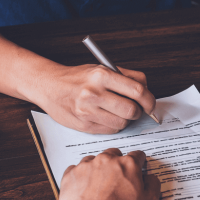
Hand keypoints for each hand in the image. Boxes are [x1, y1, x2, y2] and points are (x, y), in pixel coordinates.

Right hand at [34, 64, 155, 133]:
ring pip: (122, 123)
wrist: (49, 86)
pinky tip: (106, 116)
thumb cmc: (79, 78)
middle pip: (131, 110)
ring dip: (125, 120)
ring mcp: (87, 111)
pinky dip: (113, 125)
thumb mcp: (102, 68)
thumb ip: (127, 77)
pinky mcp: (84, 125)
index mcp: (102, 75)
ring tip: (117, 111)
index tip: (150, 104)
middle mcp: (94, 93)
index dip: (149, 100)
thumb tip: (147, 90)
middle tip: (135, 109)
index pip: (137, 90)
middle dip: (137, 112)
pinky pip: (110, 130)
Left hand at [58, 149, 160, 199]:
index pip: (138, 155)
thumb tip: (151, 178)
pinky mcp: (71, 174)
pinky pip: (76, 169)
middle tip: (118, 180)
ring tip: (100, 185)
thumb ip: (154, 186)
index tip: (138, 169)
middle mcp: (107, 160)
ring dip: (99, 168)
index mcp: (128, 164)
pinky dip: (81, 176)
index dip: (140, 163)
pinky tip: (84, 188)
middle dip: (118, 163)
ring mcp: (87, 165)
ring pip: (95, 160)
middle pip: (115, 154)